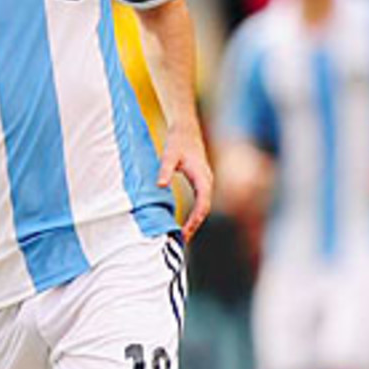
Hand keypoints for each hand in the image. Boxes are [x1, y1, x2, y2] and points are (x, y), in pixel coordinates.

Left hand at [157, 120, 212, 241]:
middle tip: (182, 240)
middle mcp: (207, 181)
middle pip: (205, 210)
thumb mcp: (168, 154)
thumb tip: (160, 185)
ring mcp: (206, 182)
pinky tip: (185, 222)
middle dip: (195, 226)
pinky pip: (201, 202)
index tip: (184, 233)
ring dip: (195, 221)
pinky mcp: (201, 182)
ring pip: (204, 206)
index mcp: (202, 177)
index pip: (203, 205)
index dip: (194, 221)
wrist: (185, 128)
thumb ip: (165, 170)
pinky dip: (195, 214)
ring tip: (183, 236)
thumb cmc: (177, 141)